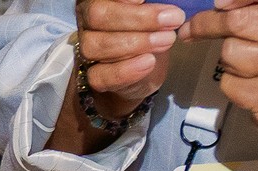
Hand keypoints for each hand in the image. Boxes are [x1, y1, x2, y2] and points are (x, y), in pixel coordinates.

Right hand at [65, 0, 184, 137]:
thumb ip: (155, 1)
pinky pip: (99, 75)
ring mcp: (86, 47)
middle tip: (172, 20)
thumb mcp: (158, 8)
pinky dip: (125, 70)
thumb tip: (167, 4)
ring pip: (95, 46)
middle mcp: (87, 19)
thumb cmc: (155, 23)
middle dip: (138, 19)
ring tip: (167, 40)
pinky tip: (149, 62)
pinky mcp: (91, 75)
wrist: (151, 58)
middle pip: (97, 16)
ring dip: (135, 44)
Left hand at [190, 0, 257, 143]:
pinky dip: (233, 83)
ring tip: (248, 65)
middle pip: (241, 22)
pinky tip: (252, 85)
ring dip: (229, 60)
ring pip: (231, 53)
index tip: (217, 4)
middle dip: (208, 25)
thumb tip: (220, 5)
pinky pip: (230, 82)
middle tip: (190, 29)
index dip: (241, 0)